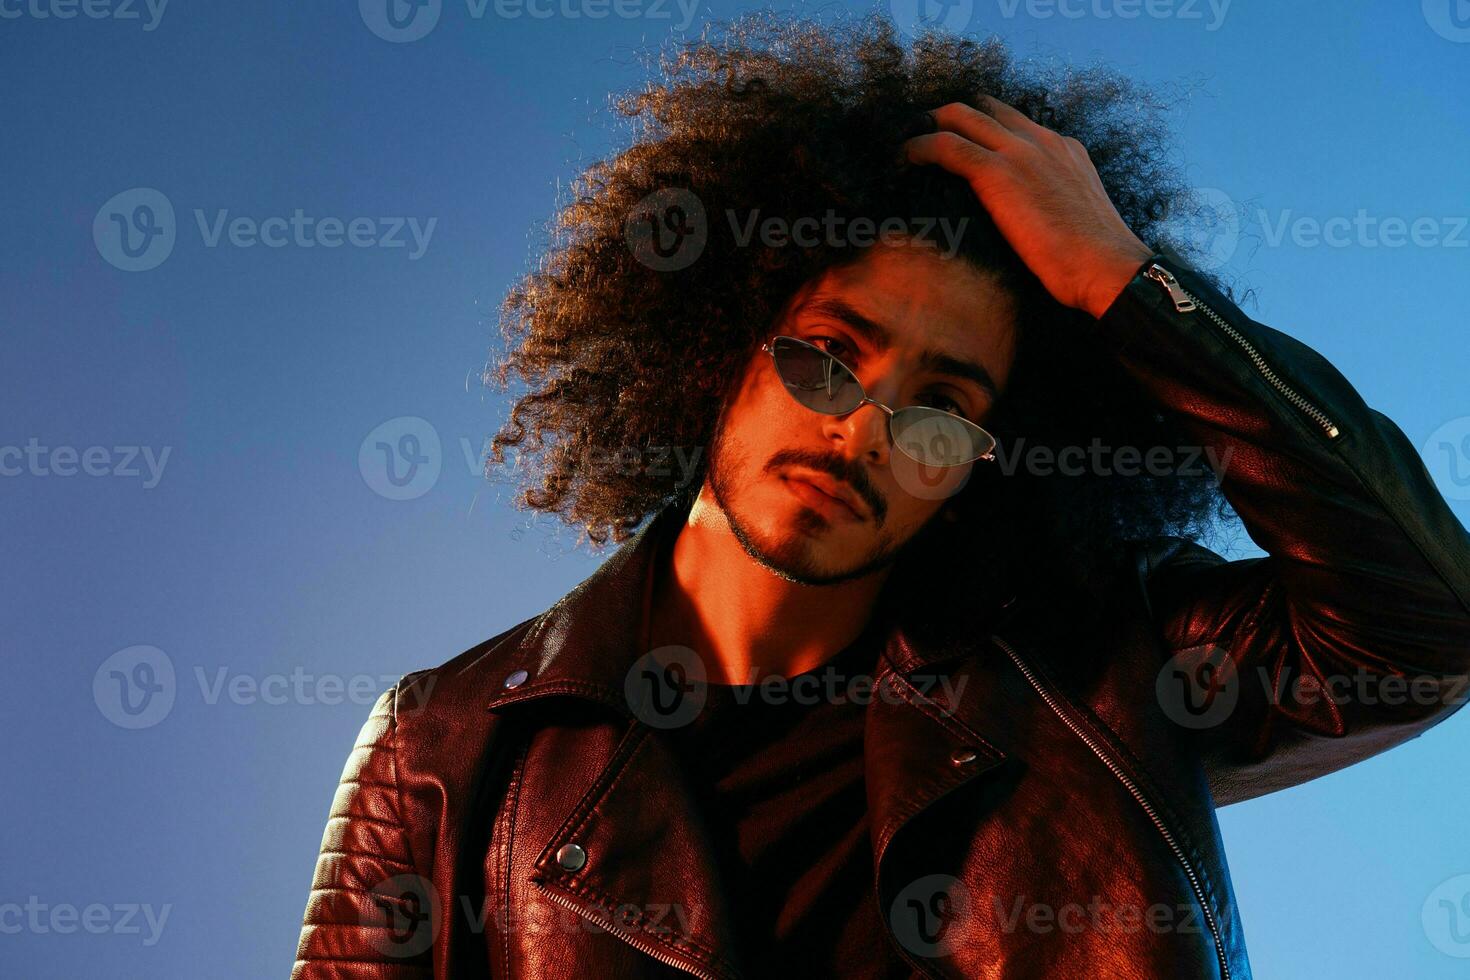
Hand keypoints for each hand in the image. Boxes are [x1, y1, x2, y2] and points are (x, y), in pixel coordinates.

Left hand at [902, 96, 1153, 319]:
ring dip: (929, 125)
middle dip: (950, 116)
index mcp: (1063, 148)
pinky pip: (947, 145)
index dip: (981, 126)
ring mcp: (1020, 151)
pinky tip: (904, 158)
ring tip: (907, 144)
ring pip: (961, 116)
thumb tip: (1024, 222)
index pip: (1014, 122)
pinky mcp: (998, 172)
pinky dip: (920, 147)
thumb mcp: (1073, 215)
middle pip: (985, 107)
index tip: (959, 141)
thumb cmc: (1093, 260)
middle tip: (922, 136)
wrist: (1107, 266)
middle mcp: (1041, 140)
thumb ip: (1049, 203)